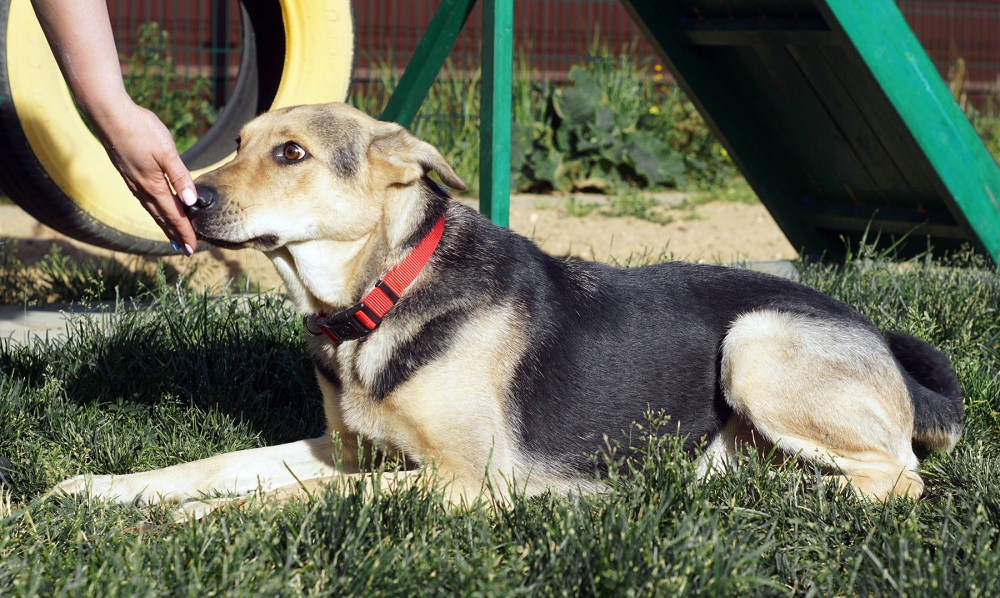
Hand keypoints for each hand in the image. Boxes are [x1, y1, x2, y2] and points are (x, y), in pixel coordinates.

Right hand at [96, 102, 197, 254]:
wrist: (109, 114)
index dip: (184, 232)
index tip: (192, 248)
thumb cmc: (141, 130)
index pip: (174, 215)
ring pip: (151, 209)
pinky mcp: (127, 173)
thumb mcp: (167, 152)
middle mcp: (141, 188)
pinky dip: (153, 209)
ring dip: (163, 224)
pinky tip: (154, 207)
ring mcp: (132, 181)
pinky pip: (143, 199)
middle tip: (185, 249)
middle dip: (174, 234)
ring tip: (172, 235)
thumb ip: (180, 177)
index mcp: (153, 185)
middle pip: (161, 217)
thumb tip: (191, 202)